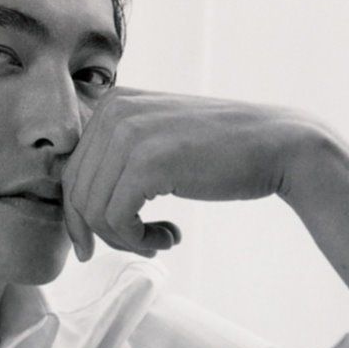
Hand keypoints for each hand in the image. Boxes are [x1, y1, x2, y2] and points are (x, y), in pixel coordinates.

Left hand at [61, 87, 326, 259]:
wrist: (277, 145)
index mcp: (112, 103)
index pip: (71, 172)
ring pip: (94, 211)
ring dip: (125, 240)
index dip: (82, 216)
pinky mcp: (147, 164)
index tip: (108, 241)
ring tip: (159, 240)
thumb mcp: (156, 142)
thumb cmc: (219, 153)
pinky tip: (171, 236)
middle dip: (103, 232)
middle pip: (76, 193)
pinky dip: (138, 241)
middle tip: (142, 244)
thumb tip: (73, 214)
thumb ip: (116, 159)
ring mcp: (129, 135)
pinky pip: (116, 220)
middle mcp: (113, 112)